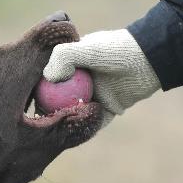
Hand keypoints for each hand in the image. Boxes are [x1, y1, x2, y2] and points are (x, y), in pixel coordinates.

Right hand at [43, 29, 160, 125]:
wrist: (150, 61)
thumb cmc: (116, 52)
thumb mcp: (87, 49)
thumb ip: (63, 57)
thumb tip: (47, 78)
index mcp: (70, 62)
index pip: (48, 78)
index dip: (39, 89)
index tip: (32, 101)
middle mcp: (78, 79)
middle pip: (57, 98)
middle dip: (49, 110)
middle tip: (42, 120)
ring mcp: (92, 95)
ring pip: (74, 112)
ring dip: (66, 121)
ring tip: (57, 129)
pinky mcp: (105, 109)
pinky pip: (91, 123)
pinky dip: (85, 128)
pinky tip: (75, 133)